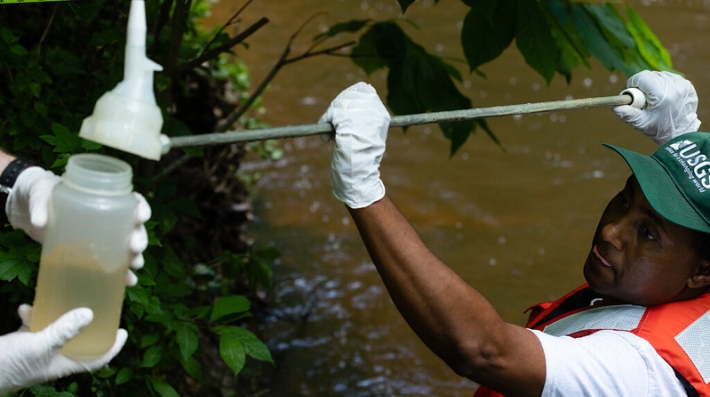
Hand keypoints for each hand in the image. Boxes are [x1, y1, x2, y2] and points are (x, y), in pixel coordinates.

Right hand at [0, 304, 126, 393]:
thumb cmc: (7, 365)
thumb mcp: (39, 345)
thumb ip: (64, 330)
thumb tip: (89, 314)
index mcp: (64, 364)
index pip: (96, 359)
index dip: (112, 347)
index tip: (124, 332)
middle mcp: (54, 358)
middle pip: (79, 342)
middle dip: (88, 325)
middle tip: (97, 306)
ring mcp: (38, 351)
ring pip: (57, 331)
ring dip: (59, 316)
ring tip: (62, 299)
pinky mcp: (22, 344)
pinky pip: (34, 327)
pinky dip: (32, 315)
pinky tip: (25, 307)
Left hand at [6, 167, 151, 285]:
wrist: (26, 208)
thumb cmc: (39, 192)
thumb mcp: (39, 193)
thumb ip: (40, 205)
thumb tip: (39, 222)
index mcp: (101, 197)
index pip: (130, 200)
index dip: (141, 208)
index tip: (141, 217)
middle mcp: (107, 217)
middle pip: (133, 227)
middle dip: (139, 238)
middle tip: (135, 247)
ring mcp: (99, 237)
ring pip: (127, 247)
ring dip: (135, 257)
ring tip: (135, 266)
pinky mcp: (88, 253)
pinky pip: (110, 265)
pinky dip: (121, 274)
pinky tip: (128, 282)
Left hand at [319, 82, 389, 208]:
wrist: (359, 176)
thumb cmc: (361, 159)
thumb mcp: (367, 134)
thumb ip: (362, 117)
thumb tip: (348, 99)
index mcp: (381, 114)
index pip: (364, 89)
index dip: (349, 97)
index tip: (341, 112)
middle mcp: (374, 112)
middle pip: (348, 95)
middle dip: (337, 108)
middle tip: (333, 124)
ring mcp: (361, 116)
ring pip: (338, 104)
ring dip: (330, 116)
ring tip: (332, 134)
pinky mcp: (346, 121)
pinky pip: (331, 114)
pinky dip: (325, 123)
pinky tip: (327, 139)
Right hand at [612, 70, 700, 144]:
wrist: (681, 133)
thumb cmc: (658, 129)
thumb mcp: (640, 123)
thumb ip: (626, 114)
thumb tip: (614, 106)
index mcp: (661, 95)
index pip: (642, 77)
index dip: (632, 83)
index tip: (630, 92)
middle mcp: (673, 86)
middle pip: (650, 75)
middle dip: (642, 84)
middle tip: (641, 98)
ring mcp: (682, 85)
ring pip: (659, 75)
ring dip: (652, 83)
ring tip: (652, 98)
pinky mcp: (687, 85)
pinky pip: (670, 78)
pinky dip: (663, 84)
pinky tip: (663, 96)